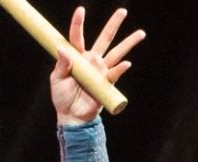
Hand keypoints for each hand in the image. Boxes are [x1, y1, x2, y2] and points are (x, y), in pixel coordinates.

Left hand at [51, 7, 144, 124]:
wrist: (72, 116)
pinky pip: (115, 74)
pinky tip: (126, 63)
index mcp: (78, 57)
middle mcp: (92, 60)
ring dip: (129, 43)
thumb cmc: (62, 96)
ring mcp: (101, 71)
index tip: (81, 10)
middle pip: (105, 39)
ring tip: (141, 33)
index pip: (78, 37)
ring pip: (117, 53)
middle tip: (123, 11)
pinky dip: (121, 69)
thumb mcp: (56, 79)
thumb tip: (63, 49)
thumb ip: (61, 64)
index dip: (79, 23)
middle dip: (114, 25)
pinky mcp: (107, 83)